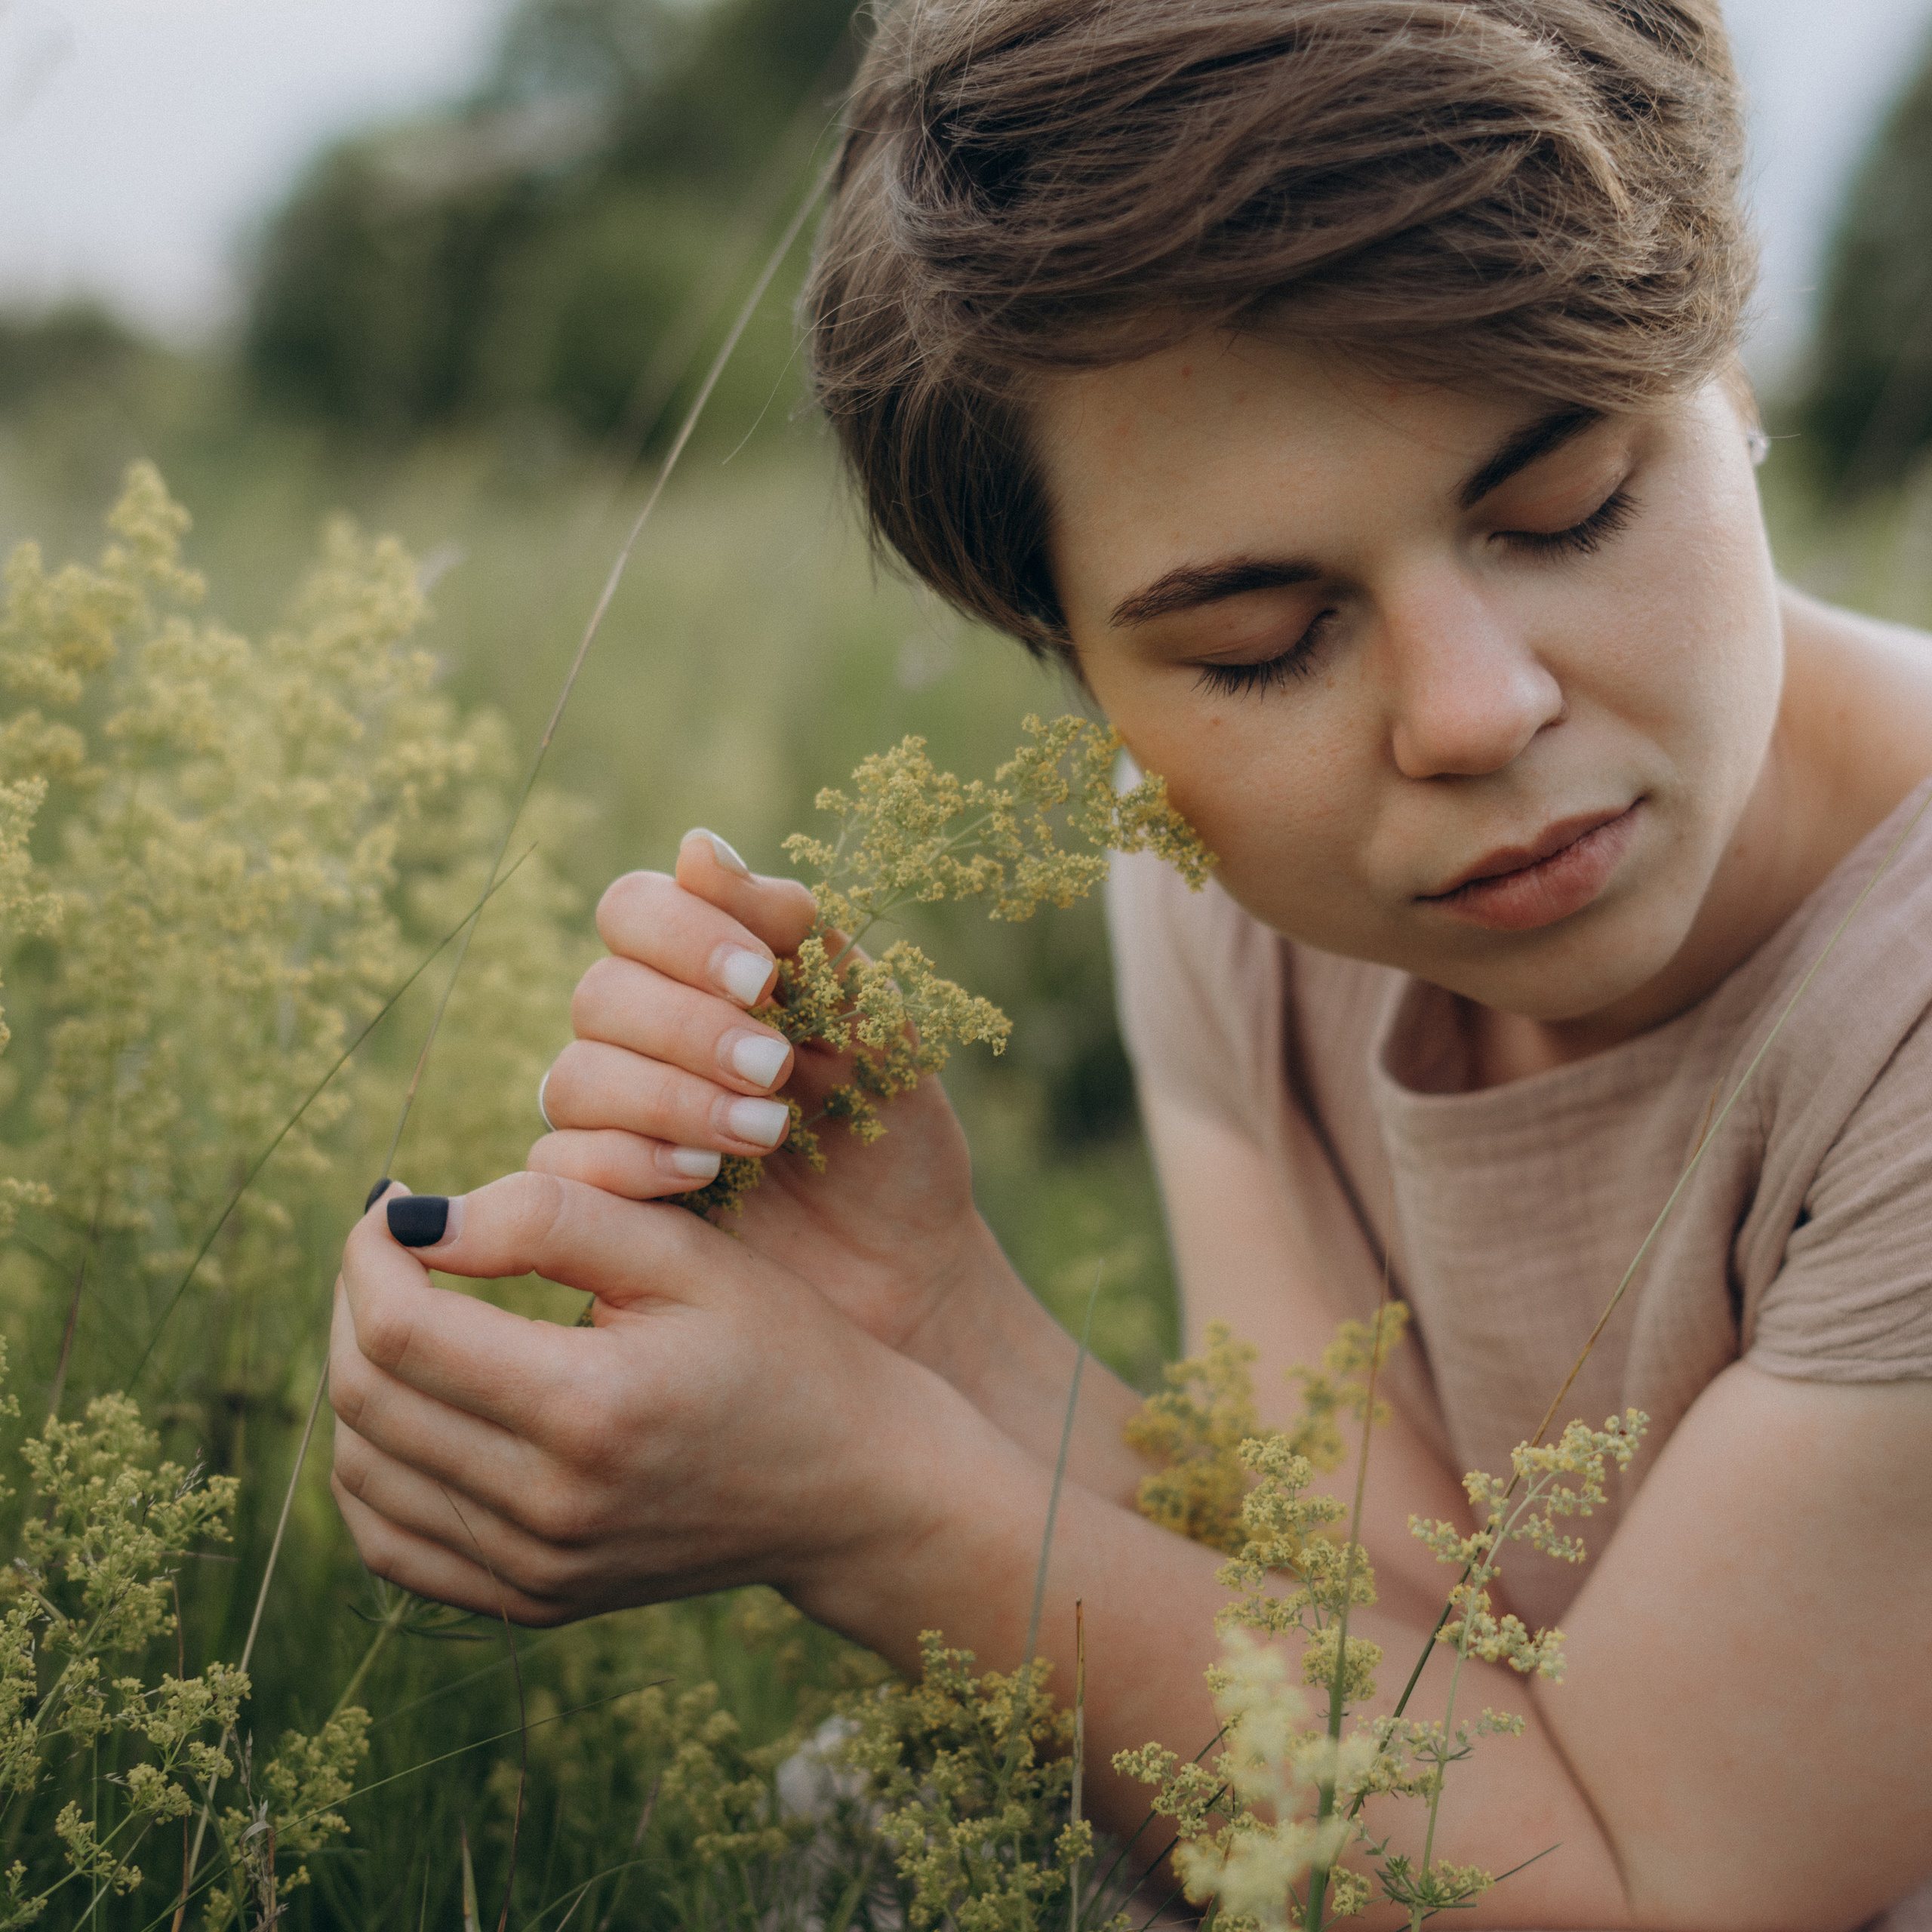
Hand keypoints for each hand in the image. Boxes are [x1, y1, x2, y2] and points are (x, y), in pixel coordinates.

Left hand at [329, 1174, 970, 1625]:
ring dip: (359, 1376)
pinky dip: (374, 1468)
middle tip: (397, 1244)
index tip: (395, 1201)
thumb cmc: (781, 1349)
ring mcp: (536, 1570)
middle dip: (357, 1299)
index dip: (371, 1251)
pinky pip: (391, 1543)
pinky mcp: (532, 1601)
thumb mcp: (688, 1256)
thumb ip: (552, 1219)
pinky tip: (414, 1404)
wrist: (852, 1489)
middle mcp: (550, 1508)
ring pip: (362, 1470)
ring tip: (409, 1309)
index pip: (403, 1330)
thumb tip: (418, 1220)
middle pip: (366, 1397)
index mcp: (592, 1410)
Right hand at [528, 830, 992, 1359]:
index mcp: (704, 974)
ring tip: (765, 1133)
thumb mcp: (874, 1026)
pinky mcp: (599, 1202)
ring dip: (668, 1098)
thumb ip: (796, 934)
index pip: (634, 909)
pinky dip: (628, 1163)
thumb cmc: (892, 1135)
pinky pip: (558, 1165)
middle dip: (689, 1029)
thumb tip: (696, 846)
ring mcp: (613, 1121)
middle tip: (776, 1069)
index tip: (765, 980)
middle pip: (600, 994)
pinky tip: (703, 1177)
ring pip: (573, 1077)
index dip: (682, 933)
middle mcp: (642, 1037)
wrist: (905, 1267)